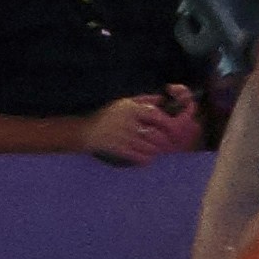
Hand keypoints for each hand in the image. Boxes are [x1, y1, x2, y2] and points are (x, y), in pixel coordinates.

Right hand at [81, 84, 202, 165]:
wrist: (86, 131)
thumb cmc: (107, 115)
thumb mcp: (124, 102)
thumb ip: (144, 100)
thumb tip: (162, 99)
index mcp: (131, 109)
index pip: (155, 115)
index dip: (167, 123)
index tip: (172, 128)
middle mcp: (130, 123)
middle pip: (156, 135)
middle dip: (164, 140)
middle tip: (167, 143)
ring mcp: (125, 138)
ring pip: (150, 148)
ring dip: (156, 150)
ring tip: (155, 150)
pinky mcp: (120, 150)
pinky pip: (140, 158)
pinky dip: (147, 159)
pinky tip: (146, 158)